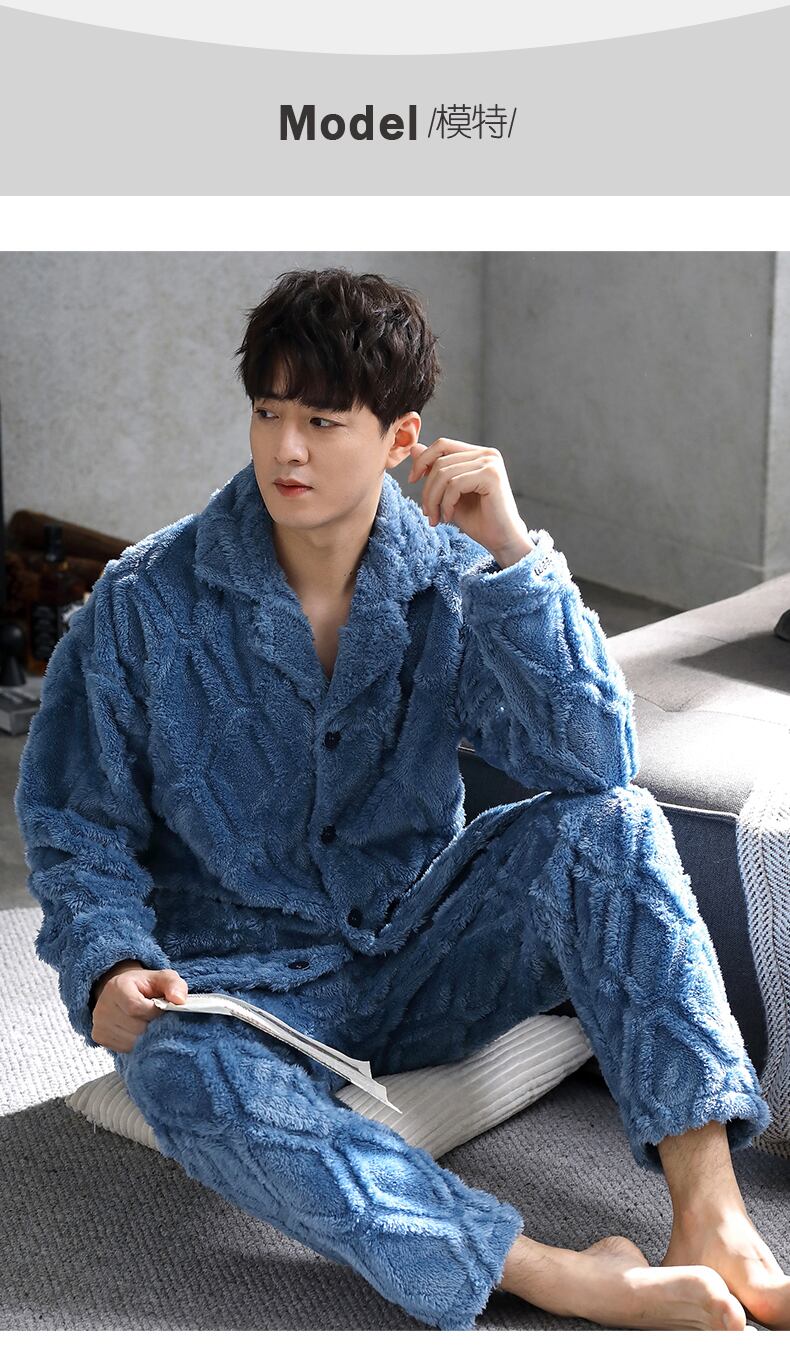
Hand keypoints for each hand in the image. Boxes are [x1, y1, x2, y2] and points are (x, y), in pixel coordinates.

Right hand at [91, 961, 188, 1053]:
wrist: (123, 991)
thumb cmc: (144, 986)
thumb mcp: (162, 978)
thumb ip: (174, 984)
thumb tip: (180, 1000)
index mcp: (117, 987)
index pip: (136, 1007)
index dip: (154, 1012)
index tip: (162, 1009)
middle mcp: (103, 1006)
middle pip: (135, 1027)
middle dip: (153, 1025)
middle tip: (158, 1018)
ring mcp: (99, 1023)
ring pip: (131, 1042)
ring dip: (146, 1037)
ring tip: (148, 1023)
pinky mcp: (99, 1037)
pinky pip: (125, 1049)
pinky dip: (137, 1044)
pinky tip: (139, 1031)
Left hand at [407, 438, 531, 561]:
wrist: (501, 540)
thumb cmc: (478, 520)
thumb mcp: (448, 494)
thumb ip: (434, 471)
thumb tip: (414, 448)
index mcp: (478, 454)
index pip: (442, 445)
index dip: (422, 460)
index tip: (412, 480)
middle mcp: (487, 454)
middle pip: (440, 461)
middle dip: (427, 489)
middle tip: (427, 512)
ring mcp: (490, 463)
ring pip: (444, 474)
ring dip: (434, 499)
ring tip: (435, 518)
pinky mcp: (491, 476)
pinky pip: (454, 485)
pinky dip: (446, 503)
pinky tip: (448, 517)